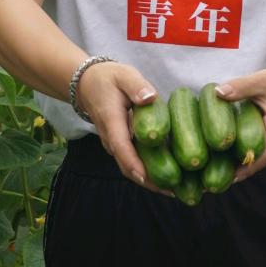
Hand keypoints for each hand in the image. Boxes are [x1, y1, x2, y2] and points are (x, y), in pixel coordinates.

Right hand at [76, 60, 174, 197]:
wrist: (87, 84)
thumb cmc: (109, 78)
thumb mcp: (124, 75)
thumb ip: (137, 86)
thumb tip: (150, 98)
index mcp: (112, 121)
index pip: (121, 146)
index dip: (133, 163)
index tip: (147, 177)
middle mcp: (111, 138)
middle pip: (127, 166)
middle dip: (149, 181)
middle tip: (175, 191)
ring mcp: (115, 144)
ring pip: (131, 167)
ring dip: (151, 180)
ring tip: (178, 189)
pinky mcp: (120, 145)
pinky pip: (133, 162)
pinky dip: (149, 171)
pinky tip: (169, 177)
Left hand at [215, 67, 265, 183]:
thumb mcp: (261, 80)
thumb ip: (241, 86)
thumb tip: (217, 92)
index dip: (250, 166)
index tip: (233, 176)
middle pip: (259, 160)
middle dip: (240, 172)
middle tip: (217, 181)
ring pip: (255, 156)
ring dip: (239, 165)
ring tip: (216, 176)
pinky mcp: (263, 133)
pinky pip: (252, 147)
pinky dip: (239, 153)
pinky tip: (222, 157)